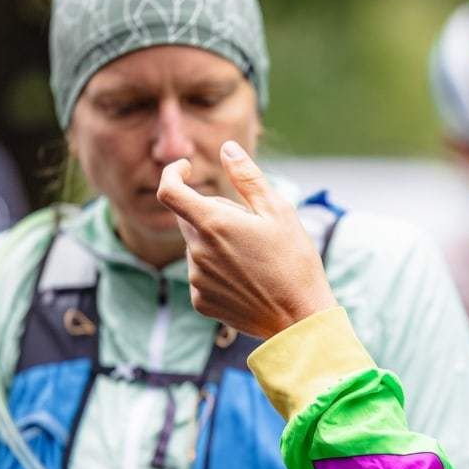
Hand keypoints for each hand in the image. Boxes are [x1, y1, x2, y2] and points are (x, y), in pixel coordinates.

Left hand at [156, 141, 337, 338]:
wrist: (299, 319)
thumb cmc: (294, 261)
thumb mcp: (278, 211)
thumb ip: (248, 177)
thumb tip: (228, 149)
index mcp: (213, 223)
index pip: (170, 191)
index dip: (172, 174)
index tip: (186, 168)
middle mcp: (197, 251)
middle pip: (189, 218)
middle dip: (211, 212)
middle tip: (251, 225)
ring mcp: (197, 279)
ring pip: (197, 247)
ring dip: (216, 243)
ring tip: (254, 258)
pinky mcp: (200, 301)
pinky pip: (201, 275)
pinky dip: (217, 270)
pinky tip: (246, 280)